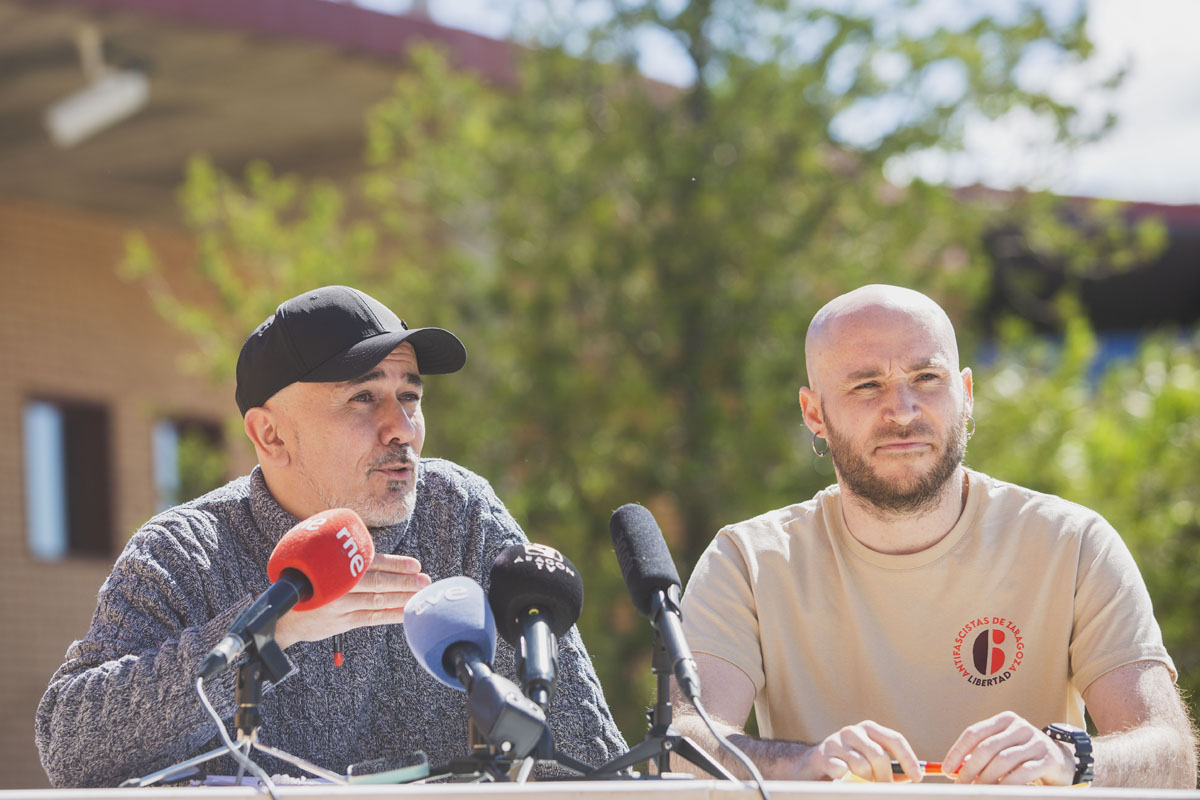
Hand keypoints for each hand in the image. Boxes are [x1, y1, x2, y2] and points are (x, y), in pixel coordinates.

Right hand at [274, 554, 430, 648]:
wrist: (283, 615)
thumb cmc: (307, 583)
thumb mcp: (319, 564)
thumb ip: (345, 559)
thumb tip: (378, 553)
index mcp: (335, 567)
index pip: (370, 563)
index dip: (394, 564)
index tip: (415, 565)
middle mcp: (339, 586)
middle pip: (377, 582)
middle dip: (403, 581)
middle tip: (425, 580)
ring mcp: (341, 606)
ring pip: (377, 601)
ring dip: (401, 597)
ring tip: (420, 594)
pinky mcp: (342, 623)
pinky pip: (371, 618)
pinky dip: (390, 615)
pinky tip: (406, 612)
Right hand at [800, 721, 922, 781]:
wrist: (811, 766)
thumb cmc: (848, 765)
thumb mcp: (871, 763)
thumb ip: (892, 769)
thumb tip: (914, 777)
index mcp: (869, 729)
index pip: (894, 739)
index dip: (908, 759)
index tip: (918, 777)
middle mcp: (853, 731)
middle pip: (879, 755)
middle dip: (886, 778)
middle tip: (885, 791)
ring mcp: (837, 742)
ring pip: (862, 766)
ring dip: (866, 782)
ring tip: (862, 786)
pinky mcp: (823, 755)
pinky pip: (843, 772)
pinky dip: (848, 781)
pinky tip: (844, 781)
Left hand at [943, 711, 1074, 784]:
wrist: (1060, 760)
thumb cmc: (1023, 755)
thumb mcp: (1002, 748)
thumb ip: (981, 754)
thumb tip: (954, 770)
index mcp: (1004, 720)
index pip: (974, 733)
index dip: (957, 752)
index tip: (946, 769)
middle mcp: (1020, 727)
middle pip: (987, 747)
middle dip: (969, 768)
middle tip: (961, 784)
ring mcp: (1035, 742)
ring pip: (1003, 761)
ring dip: (986, 778)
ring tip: (977, 789)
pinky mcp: (1047, 759)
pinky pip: (1022, 772)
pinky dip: (1007, 784)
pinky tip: (998, 791)